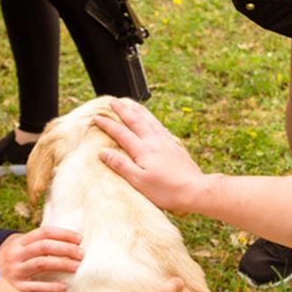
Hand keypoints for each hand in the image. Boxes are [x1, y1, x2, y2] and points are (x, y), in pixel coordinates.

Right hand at [0, 225, 83, 291]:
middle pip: (45, 246)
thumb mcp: (15, 252)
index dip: (63, 234)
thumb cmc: (7, 268)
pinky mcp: (15, 288)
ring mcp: (14, 271)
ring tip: (77, 267)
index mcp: (18, 243)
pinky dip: (52, 287)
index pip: (43, 232)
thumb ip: (33, 246)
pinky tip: (63, 287)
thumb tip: (64, 241)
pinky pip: (36, 287)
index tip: (79, 239)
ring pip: (43, 263)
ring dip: (63, 264)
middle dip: (66, 249)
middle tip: (82, 254)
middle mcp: (15, 255)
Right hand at [95, 99, 209, 215]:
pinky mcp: (175, 146)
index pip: (121, 133)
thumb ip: (121, 164)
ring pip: (149, 120)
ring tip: (131, 103)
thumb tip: (104, 151)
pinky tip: (152, 120)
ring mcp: (166, 142)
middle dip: (122, 110)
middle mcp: (154, 141)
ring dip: (138, 110)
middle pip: (135, 120)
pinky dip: (153, 119)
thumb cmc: (166, 190)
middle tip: (112, 101)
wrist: (195, 190)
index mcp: (143, 149)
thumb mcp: (138, 181)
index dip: (108, 124)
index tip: (97, 117)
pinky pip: (160, 126)